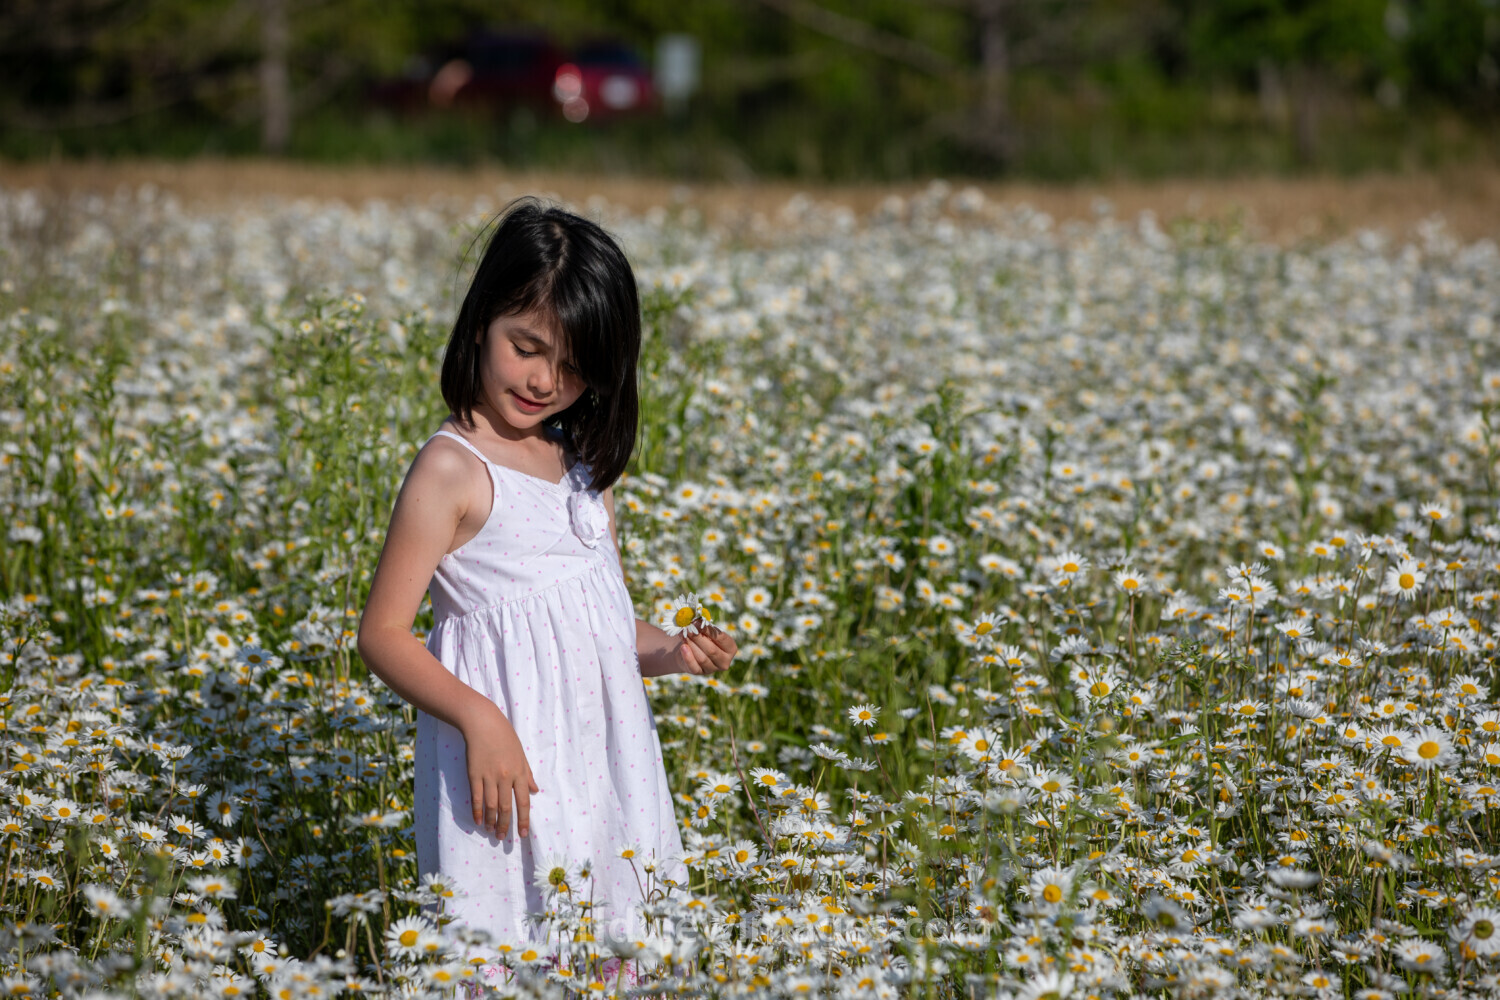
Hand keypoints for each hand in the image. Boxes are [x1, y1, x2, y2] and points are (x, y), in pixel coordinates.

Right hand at [460, 702, 539, 839]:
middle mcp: (505, 777)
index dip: (523, 820)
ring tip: (491, 831)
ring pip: (490, 805)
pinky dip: (477, 811)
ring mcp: (489, 776)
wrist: (483, 723)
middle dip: (505, 825)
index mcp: (519, 772)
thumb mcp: (521, 754)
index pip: (523, 802)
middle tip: (503, 838)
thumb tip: (535, 791)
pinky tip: (477, 820)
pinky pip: (476, 797)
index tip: (522, 834)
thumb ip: (527, 774)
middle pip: (505, 807)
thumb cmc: (504, 737)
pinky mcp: (474, 774)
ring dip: (491, 821)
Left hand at [677, 623, 737, 674]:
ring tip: (683, 634)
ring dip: (691, 645)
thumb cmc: (702, 636)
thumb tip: (696, 621)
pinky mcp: (700, 673)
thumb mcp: (705, 631)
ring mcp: (712, 669)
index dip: (709, 630)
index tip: (698, 622)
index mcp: (731, 648)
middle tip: (688, 628)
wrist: (689, 650)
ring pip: (702, 658)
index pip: (722, 639)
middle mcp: (724, 661)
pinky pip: (694, 666)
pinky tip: (683, 647)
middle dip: (698, 638)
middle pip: (712, 650)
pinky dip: (688, 657)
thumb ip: (704, 626)